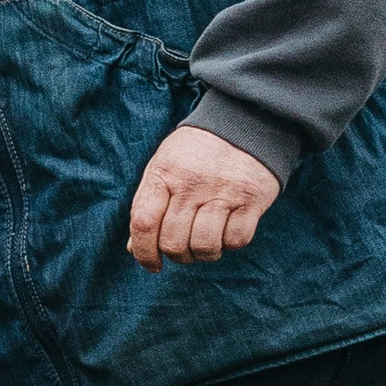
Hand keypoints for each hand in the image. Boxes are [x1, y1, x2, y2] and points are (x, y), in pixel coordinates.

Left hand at [128, 123, 281, 269]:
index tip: (152, 264)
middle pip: (173, 241)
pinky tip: (227, 230)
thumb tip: (134, 247)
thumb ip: (147, 204)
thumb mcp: (164, 166)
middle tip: (184, 249)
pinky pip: (236, 240)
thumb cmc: (196, 151)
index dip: (144, 252)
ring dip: (204, 254)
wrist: (243, 121)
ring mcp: (223, 192)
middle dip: (177, 255)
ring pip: (204, 246)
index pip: (143, 223)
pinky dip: (230, 244)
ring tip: (206, 243)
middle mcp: (192, 184)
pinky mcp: (252, 199)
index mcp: (164, 174)